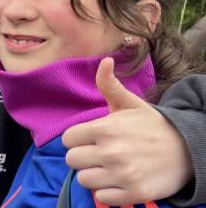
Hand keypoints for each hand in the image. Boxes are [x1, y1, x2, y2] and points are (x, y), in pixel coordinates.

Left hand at [62, 57, 192, 204]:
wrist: (188, 151)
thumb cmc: (152, 126)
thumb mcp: (131, 104)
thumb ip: (110, 85)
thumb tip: (104, 62)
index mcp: (105, 128)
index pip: (67, 139)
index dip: (77, 140)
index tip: (90, 140)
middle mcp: (111, 152)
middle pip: (72, 160)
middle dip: (83, 157)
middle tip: (99, 155)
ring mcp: (122, 174)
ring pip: (84, 180)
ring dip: (94, 175)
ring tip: (109, 168)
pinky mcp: (133, 193)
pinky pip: (102, 198)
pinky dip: (107, 192)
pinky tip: (119, 182)